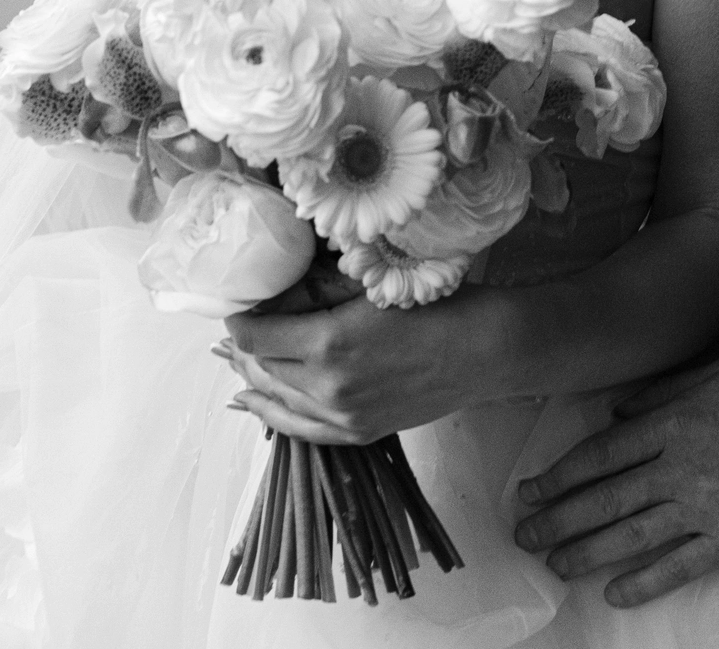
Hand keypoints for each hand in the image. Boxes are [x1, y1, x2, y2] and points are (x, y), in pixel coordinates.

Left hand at [222, 282, 500, 443]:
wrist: (483, 350)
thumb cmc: (432, 304)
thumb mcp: (368, 285)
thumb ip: (316, 292)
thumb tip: (275, 294)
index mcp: (327, 344)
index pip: (256, 337)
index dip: (239, 320)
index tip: (238, 303)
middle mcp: (327, 388)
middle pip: (261, 369)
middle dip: (243, 348)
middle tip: (235, 328)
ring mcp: (342, 418)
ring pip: (275, 399)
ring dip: (254, 377)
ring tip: (237, 359)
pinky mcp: (358, 433)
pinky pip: (299, 429)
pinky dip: (271, 414)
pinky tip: (249, 402)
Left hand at [514, 358, 718, 607]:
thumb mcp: (714, 375)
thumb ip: (662, 391)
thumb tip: (617, 414)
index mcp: (673, 423)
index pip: (601, 454)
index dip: (561, 475)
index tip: (529, 490)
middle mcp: (679, 468)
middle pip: (605, 498)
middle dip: (559, 519)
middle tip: (525, 535)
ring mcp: (703, 509)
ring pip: (631, 537)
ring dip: (587, 552)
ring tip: (556, 564)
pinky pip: (678, 568)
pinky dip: (644, 584)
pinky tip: (614, 594)